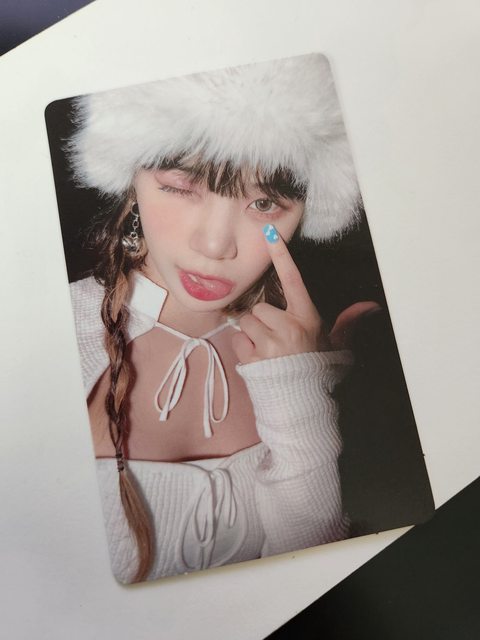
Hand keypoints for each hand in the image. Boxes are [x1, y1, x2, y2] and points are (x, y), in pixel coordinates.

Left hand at [231, 224, 379, 364]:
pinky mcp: (253, 359)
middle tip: (276, 337)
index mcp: (307, 319)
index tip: (271, 234)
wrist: (303, 404)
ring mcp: (269, 344)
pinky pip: (238, 341)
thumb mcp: (335, 345)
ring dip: (252, 334)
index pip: (293, 280)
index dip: (282, 256)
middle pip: (260, 308)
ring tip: (268, 349)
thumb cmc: (318, 370)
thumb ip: (347, 322)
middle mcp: (288, 329)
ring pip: (247, 322)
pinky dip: (244, 348)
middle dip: (263, 321)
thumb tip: (369, 306)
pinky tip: (259, 359)